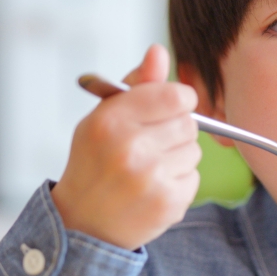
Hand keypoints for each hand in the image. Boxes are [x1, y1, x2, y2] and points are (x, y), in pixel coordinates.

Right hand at [51, 45, 200, 250]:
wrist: (82, 223)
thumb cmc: (94, 164)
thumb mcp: (103, 118)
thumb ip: (136, 85)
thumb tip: (159, 52)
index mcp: (112, 120)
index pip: (174, 95)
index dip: (178, 100)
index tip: (171, 107)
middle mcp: (130, 148)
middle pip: (189, 123)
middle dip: (176, 131)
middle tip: (152, 144)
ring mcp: (151, 178)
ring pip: (194, 151)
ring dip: (178, 158)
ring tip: (148, 170)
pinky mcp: (167, 203)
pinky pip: (194, 178)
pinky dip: (178, 183)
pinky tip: (152, 189)